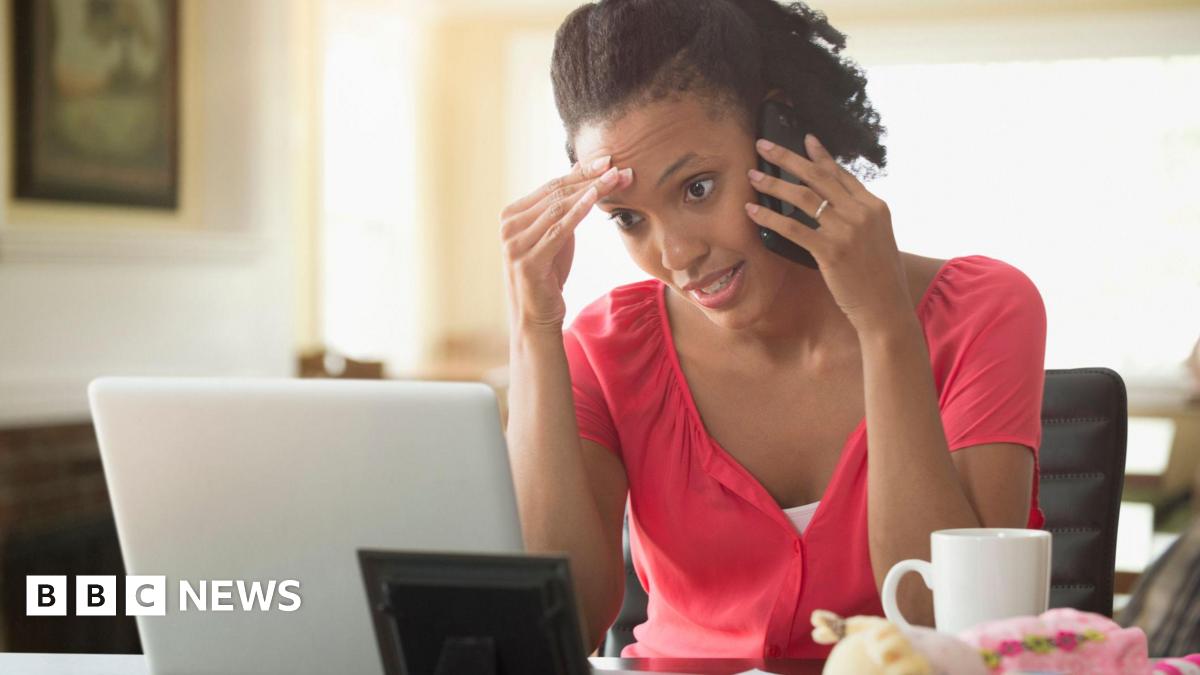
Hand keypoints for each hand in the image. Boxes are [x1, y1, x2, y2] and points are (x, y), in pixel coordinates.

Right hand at [500, 156, 632, 331]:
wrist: (537, 317)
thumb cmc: (549, 275)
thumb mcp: (557, 235)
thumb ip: (564, 206)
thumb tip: (584, 170)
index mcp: (511, 215)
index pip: (551, 186)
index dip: (581, 171)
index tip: (608, 159)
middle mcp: (508, 226)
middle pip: (556, 194)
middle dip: (589, 178)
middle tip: (617, 166)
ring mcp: (514, 243)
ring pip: (558, 209)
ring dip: (590, 190)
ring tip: (616, 178)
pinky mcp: (527, 261)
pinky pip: (558, 231)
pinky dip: (578, 212)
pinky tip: (596, 198)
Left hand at [744, 134, 912, 336]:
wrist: (886, 307)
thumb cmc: (879, 277)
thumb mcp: (877, 238)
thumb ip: (860, 218)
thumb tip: (836, 205)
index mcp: (875, 206)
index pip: (841, 174)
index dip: (821, 156)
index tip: (805, 140)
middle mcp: (861, 212)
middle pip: (818, 177)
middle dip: (787, 158)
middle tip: (764, 145)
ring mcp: (846, 230)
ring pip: (803, 197)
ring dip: (774, 183)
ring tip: (752, 176)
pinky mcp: (830, 250)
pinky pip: (793, 228)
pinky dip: (770, 217)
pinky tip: (753, 211)